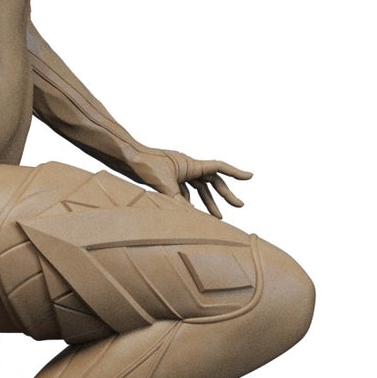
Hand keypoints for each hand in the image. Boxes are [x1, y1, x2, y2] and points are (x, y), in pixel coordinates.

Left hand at [125, 148, 252, 218]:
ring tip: (217, 218)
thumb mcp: (164, 187)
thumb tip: (191, 219)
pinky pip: (184, 191)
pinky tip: (191, 214)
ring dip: (208, 202)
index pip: (218, 167)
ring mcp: (178, 173)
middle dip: (225, 195)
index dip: (235, 173)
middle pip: (212, 181)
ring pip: (199, 188)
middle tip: (239, 206)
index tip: (250, 177)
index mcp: (190, 164)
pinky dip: (188, 202)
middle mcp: (187, 167)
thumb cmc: (144, 167)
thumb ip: (178, 203)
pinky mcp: (168, 179)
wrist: (126, 158)